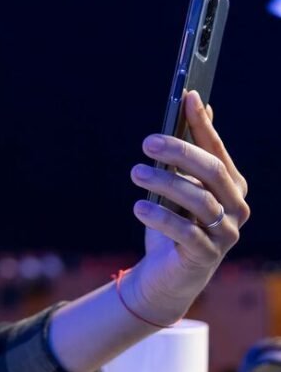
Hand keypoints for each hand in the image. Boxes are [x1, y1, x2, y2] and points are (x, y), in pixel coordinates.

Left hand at [127, 90, 249, 324]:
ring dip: (165, 182)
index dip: (202, 123)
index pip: (217, 148)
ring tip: (135, 172)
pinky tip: (139, 207)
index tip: (187, 96)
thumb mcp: (180, 186)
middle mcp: (236, 207)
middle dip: (180, 152)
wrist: (168, 275)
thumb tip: (198, 103)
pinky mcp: (206, 256)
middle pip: (211, 171)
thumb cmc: (174, 222)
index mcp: (232, 185)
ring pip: (199, 200)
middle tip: (148, 142)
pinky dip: (162, 218)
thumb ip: (190, 151)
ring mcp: (225, 234)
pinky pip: (186, 233)